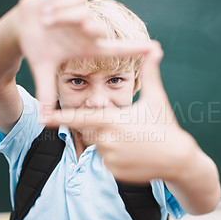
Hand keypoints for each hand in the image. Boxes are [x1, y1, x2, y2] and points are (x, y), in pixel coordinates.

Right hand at [14, 0, 149, 110]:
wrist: (22, 25)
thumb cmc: (38, 47)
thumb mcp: (43, 68)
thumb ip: (46, 92)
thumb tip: (43, 120)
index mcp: (87, 47)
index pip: (116, 49)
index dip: (134, 49)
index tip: (153, 48)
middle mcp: (88, 30)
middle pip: (96, 28)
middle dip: (91, 28)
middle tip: (87, 29)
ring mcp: (81, 13)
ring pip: (79, 12)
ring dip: (59, 17)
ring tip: (46, 22)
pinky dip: (54, 5)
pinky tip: (46, 12)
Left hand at [44, 41, 197, 182]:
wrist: (178, 159)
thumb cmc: (166, 126)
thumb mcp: (157, 99)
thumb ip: (150, 73)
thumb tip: (155, 47)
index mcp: (113, 120)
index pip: (79, 117)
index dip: (59, 117)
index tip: (42, 117)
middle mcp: (107, 140)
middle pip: (91, 130)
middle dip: (103, 126)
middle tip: (126, 127)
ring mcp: (109, 158)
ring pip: (99, 145)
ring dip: (110, 141)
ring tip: (133, 141)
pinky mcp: (113, 172)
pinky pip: (106, 160)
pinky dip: (116, 155)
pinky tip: (134, 153)